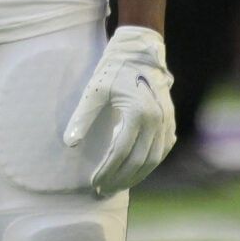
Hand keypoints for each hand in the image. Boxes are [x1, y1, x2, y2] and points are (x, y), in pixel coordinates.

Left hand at [62, 26, 176, 196]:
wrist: (140, 50)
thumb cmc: (114, 68)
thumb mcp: (94, 90)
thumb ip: (82, 117)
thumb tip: (69, 143)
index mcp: (137, 113)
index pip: (121, 152)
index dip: (106, 171)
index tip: (93, 183)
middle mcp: (156, 120)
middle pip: (139, 161)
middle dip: (120, 179)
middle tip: (103, 190)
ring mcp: (166, 121)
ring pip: (154, 159)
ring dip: (136, 176)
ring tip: (118, 185)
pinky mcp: (170, 120)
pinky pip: (162, 150)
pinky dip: (150, 164)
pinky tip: (136, 171)